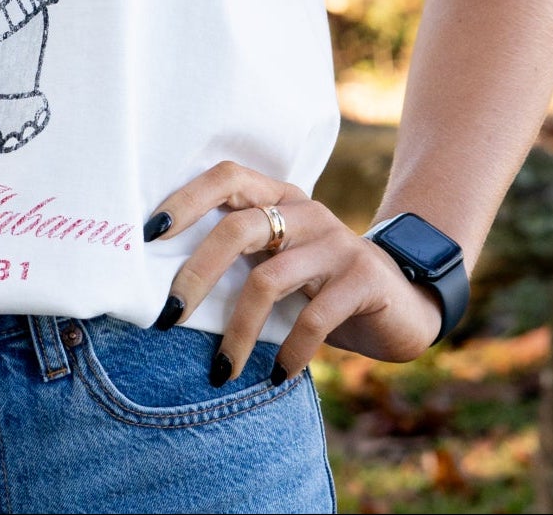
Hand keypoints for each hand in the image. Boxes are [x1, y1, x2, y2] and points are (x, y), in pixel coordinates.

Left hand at [145, 159, 443, 382]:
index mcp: (280, 198)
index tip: (149, 234)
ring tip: (220, 371)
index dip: (186, 199)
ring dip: (237, 332)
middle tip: (167, 317)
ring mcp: (336, 242)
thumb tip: (166, 290)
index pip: (227, 177)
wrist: (403, 301)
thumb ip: (243, 261)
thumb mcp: (281, 264)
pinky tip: (276, 376)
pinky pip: (314, 317)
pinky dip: (289, 351)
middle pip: (238, 229)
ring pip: (270, 280)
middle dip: (196, 275)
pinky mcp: (362, 278)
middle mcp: (306, 211)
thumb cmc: (321, 286)